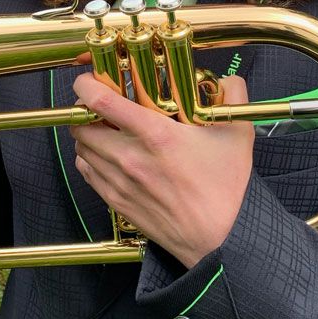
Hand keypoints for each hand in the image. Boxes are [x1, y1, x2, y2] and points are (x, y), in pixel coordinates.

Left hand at [71, 74, 253, 267]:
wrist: (221, 240)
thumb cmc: (227, 188)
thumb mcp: (237, 135)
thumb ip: (234, 97)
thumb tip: (229, 80)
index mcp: (154, 134)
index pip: (100, 101)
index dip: (86, 84)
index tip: (90, 79)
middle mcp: (129, 156)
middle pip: (81, 124)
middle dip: (85, 109)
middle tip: (100, 104)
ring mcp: (119, 181)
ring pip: (80, 147)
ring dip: (87, 133)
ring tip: (105, 128)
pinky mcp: (116, 201)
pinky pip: (86, 171)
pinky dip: (89, 157)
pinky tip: (107, 154)